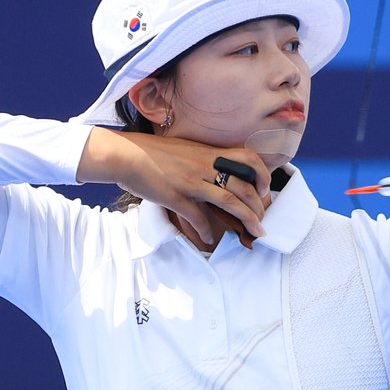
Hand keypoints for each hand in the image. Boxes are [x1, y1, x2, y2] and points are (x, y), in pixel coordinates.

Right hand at [77, 128, 272, 247]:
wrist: (125, 154)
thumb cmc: (153, 152)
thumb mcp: (185, 150)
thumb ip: (203, 161)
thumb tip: (216, 174)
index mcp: (208, 153)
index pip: (247, 159)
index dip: (262, 174)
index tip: (264, 189)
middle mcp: (204, 166)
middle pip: (244, 186)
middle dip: (258, 206)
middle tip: (262, 220)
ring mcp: (191, 181)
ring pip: (229, 201)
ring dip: (247, 219)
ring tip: (256, 232)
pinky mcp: (176, 196)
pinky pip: (198, 216)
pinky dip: (206, 230)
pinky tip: (209, 239)